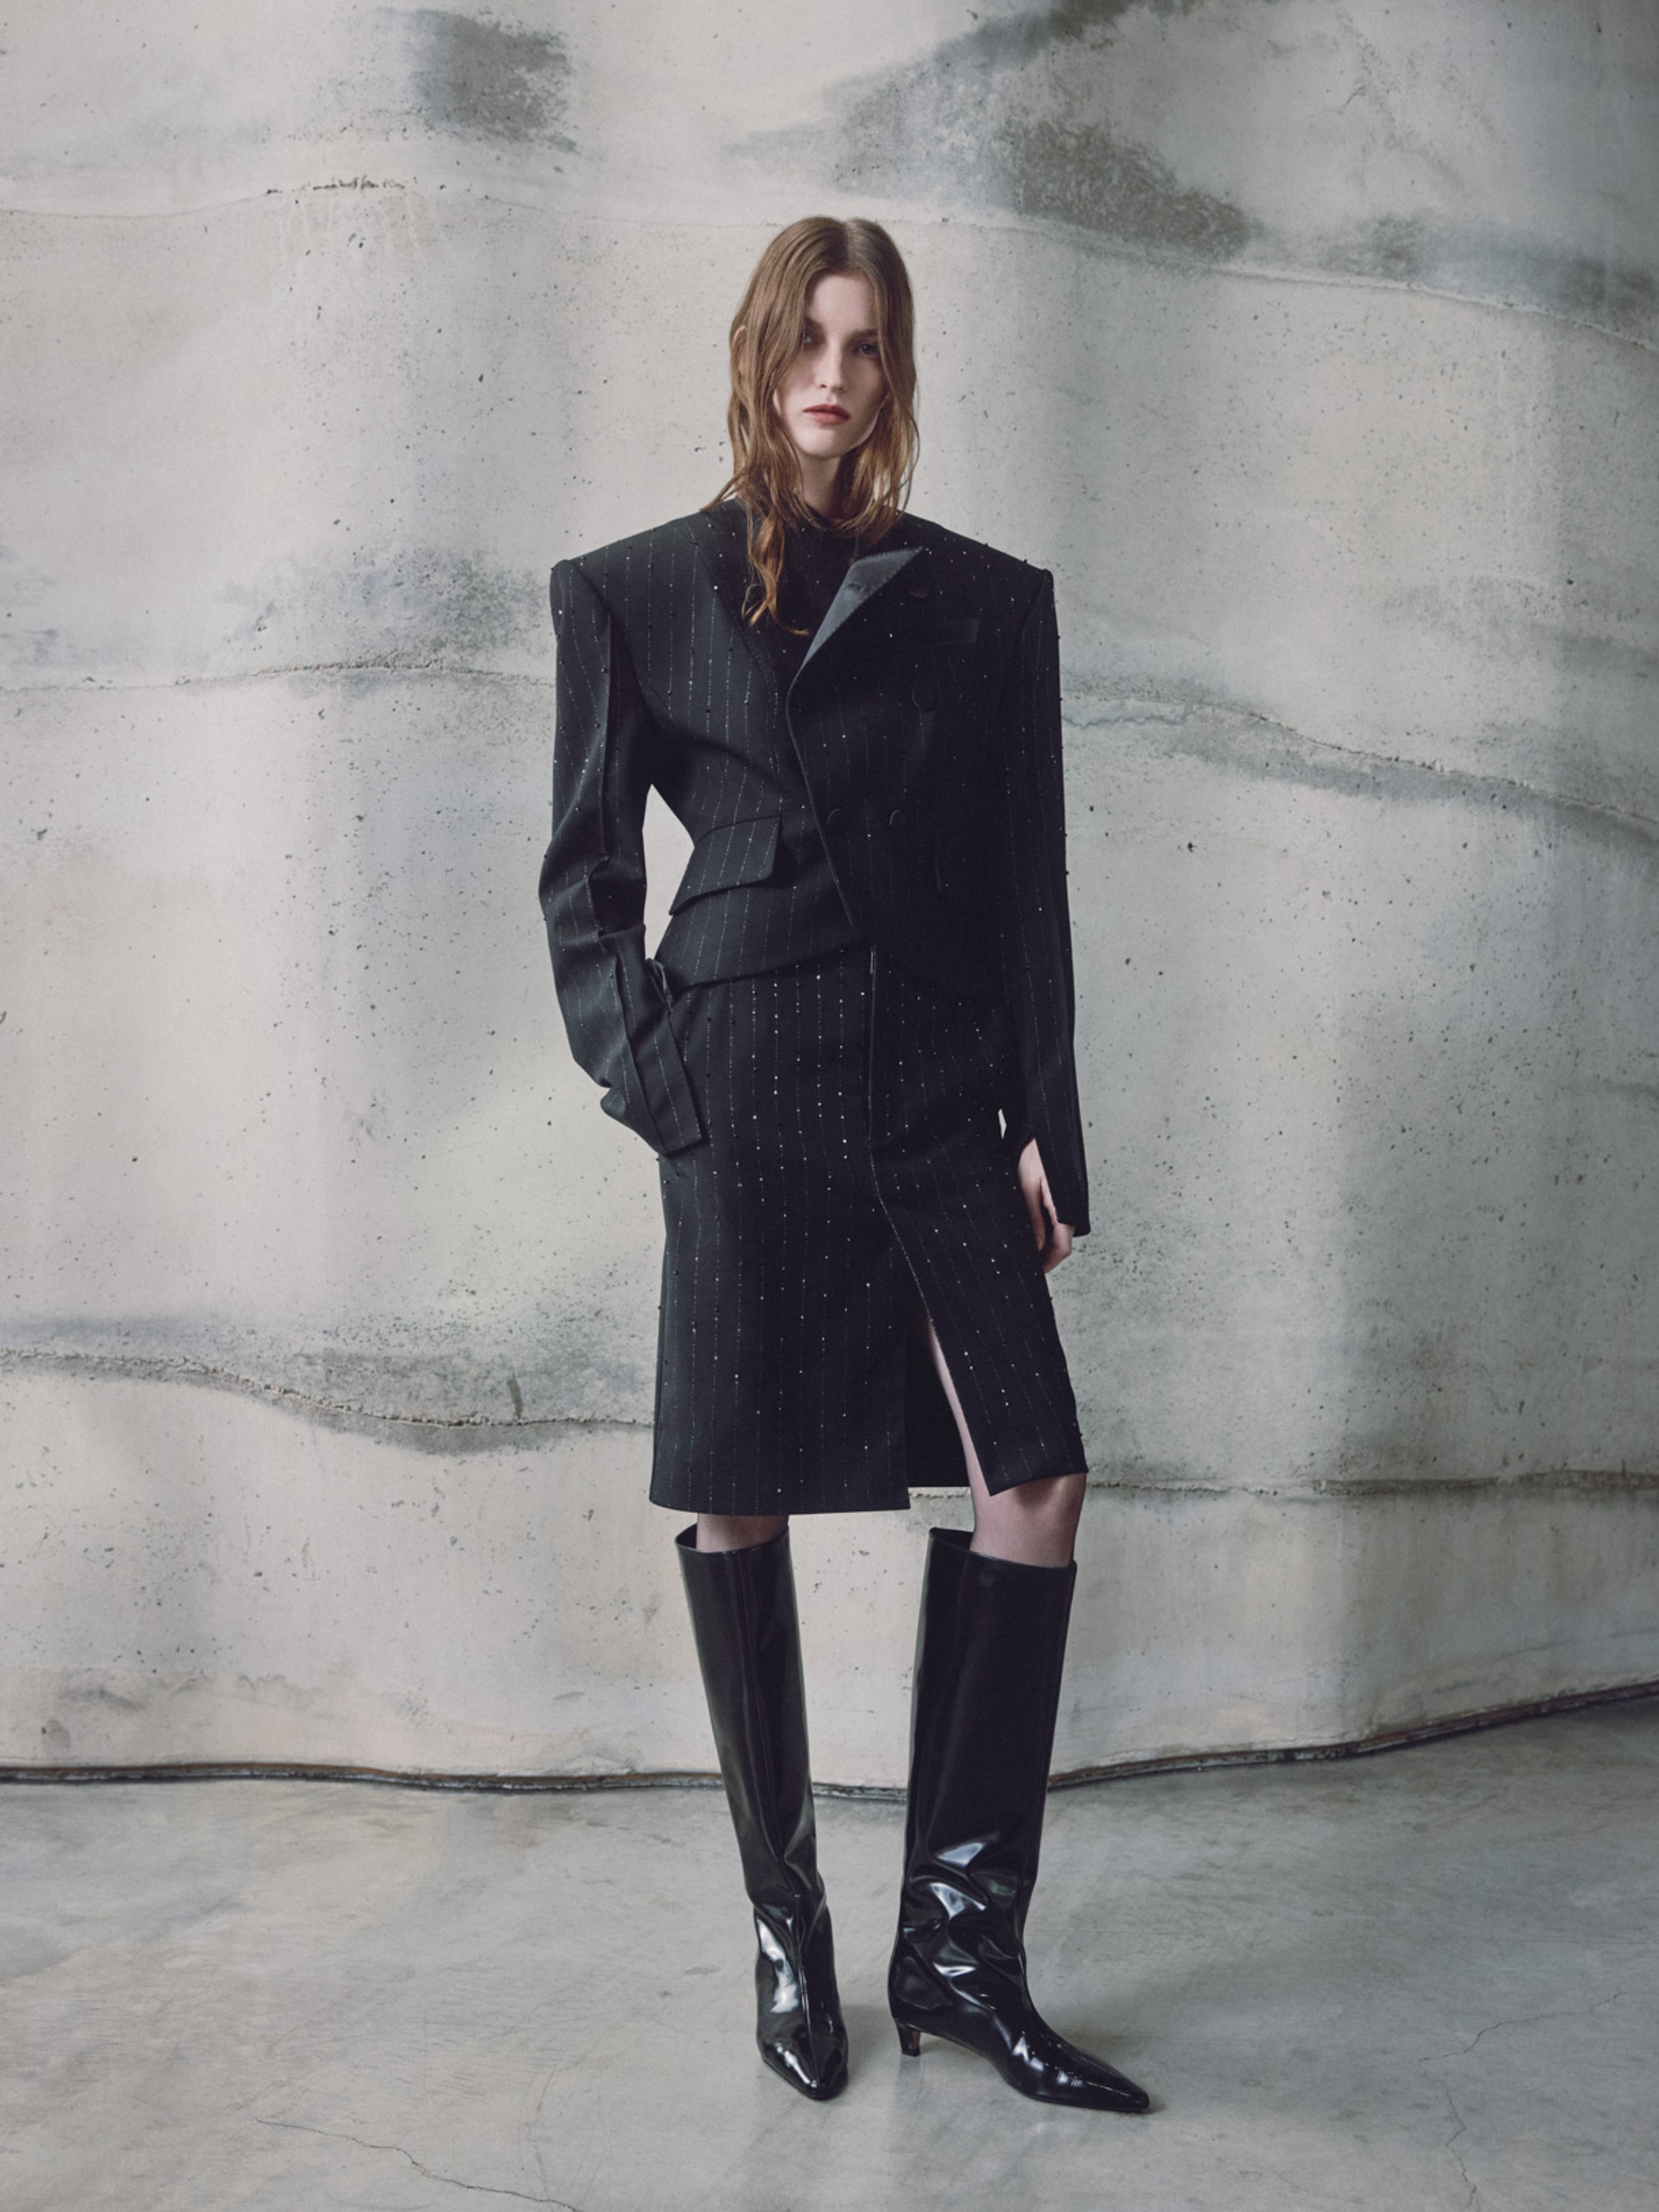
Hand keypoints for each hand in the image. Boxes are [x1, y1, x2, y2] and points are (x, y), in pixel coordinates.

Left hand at [1017, 1138, 1072, 1273]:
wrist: (1040, 1128)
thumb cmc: (1032, 1153)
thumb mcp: (1027, 1186)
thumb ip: (1032, 1218)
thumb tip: (1034, 1247)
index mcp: (1065, 1207)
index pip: (1062, 1248)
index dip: (1048, 1264)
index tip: (1033, 1275)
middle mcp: (1070, 1207)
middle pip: (1061, 1243)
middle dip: (1044, 1258)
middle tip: (1023, 1267)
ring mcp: (1066, 1201)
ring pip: (1057, 1232)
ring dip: (1042, 1244)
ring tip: (1021, 1251)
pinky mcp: (1059, 1195)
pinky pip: (1054, 1219)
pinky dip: (1042, 1229)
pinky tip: (1027, 1231)